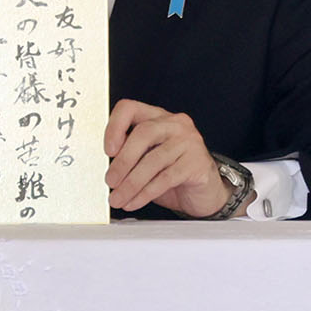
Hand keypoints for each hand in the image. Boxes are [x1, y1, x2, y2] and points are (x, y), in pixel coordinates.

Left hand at [103, 99, 227, 216]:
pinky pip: (166, 178)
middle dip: (123, 161)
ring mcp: (189, 142)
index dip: (115, 126)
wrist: (205, 192)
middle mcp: (175, 124)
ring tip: (119, 198)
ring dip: (132, 183)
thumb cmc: (172, 172)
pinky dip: (146, 192)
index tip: (107, 150)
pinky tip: (135, 201)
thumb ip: (129, 155)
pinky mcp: (197, 163)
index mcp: (157, 117)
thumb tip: (106, 168)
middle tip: (110, 181)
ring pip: (154, 159)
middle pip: (143, 133)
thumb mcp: (147, 159)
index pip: (130, 108)